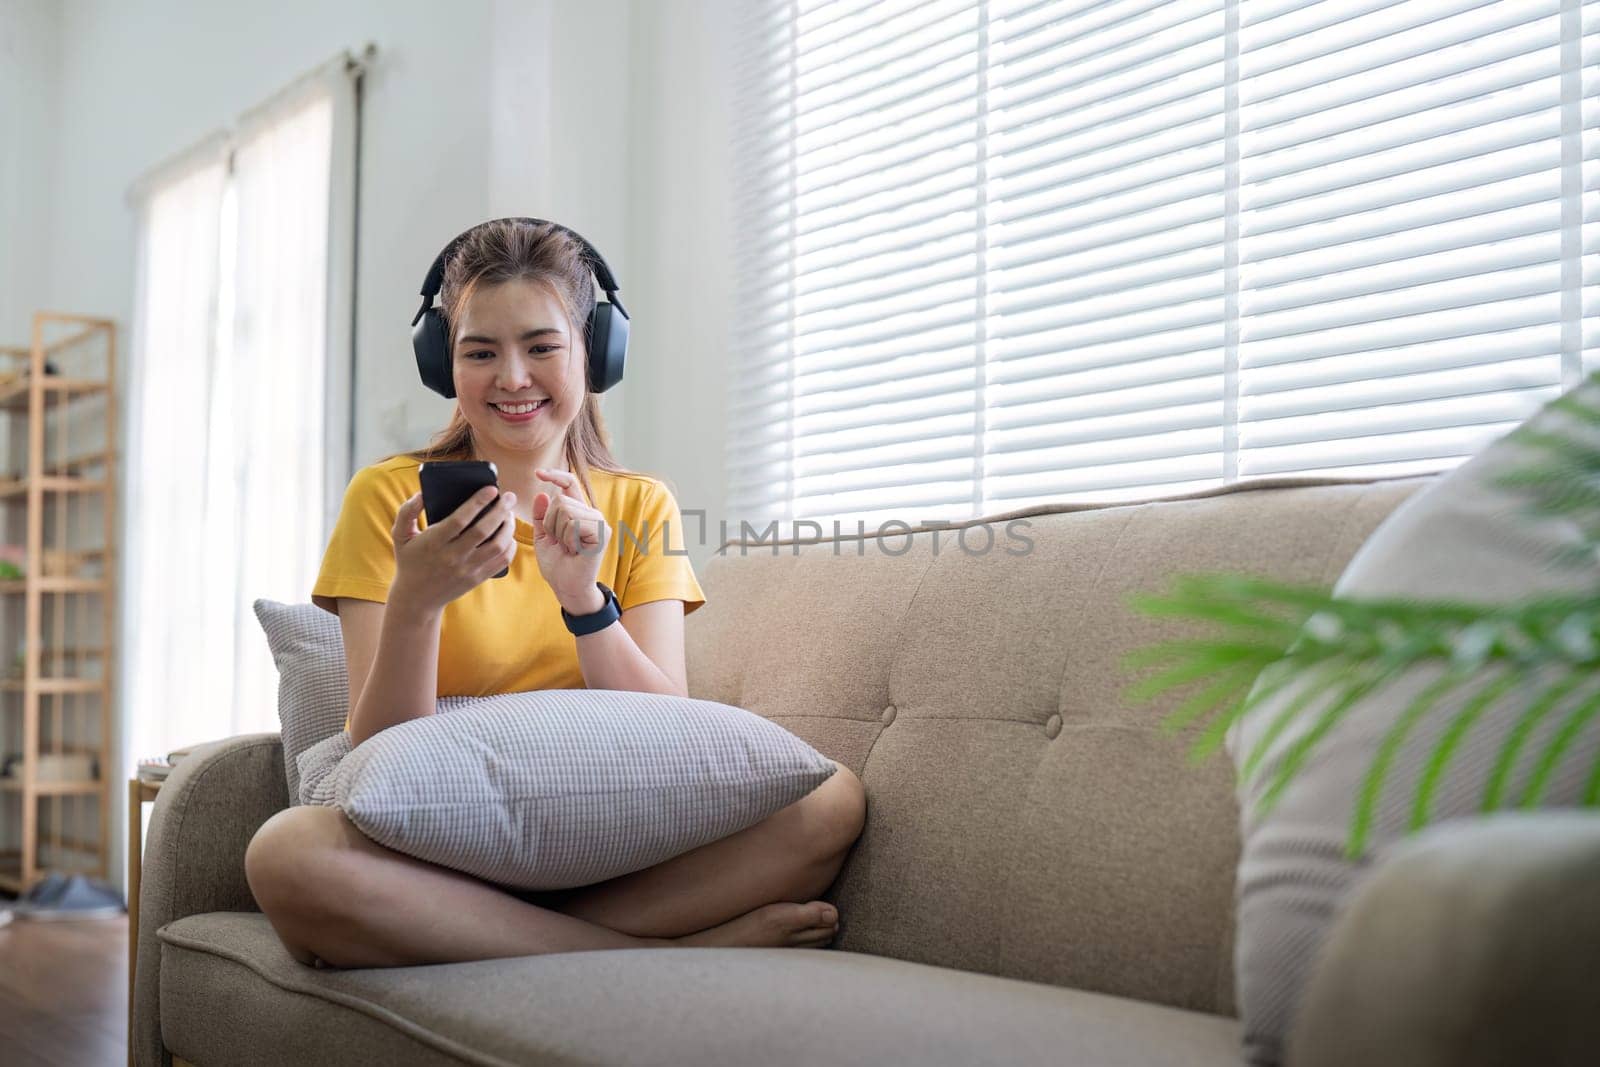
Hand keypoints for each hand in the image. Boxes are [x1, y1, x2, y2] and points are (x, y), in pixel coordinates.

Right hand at [389, 485, 517, 613]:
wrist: (416, 598)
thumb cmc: (410, 561)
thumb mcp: (400, 535)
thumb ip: (407, 512)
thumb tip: (422, 494)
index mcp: (433, 543)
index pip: (460, 520)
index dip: (478, 502)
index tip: (492, 489)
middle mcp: (452, 557)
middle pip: (483, 531)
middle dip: (501, 510)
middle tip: (510, 497)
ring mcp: (467, 569)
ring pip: (497, 546)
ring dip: (508, 527)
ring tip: (509, 514)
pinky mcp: (477, 578)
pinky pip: (501, 561)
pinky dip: (510, 546)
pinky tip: (509, 534)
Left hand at [530, 467, 608, 609]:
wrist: (567, 588)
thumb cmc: (557, 565)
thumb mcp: (543, 537)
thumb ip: (541, 516)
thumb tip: (542, 493)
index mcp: (578, 512)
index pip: (569, 483)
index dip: (555, 475)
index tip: (538, 473)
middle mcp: (591, 513)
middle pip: (559, 501)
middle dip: (550, 524)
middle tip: (560, 543)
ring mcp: (599, 522)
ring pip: (565, 510)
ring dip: (558, 532)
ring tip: (567, 547)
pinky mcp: (602, 532)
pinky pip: (573, 523)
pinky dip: (568, 538)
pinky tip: (575, 550)